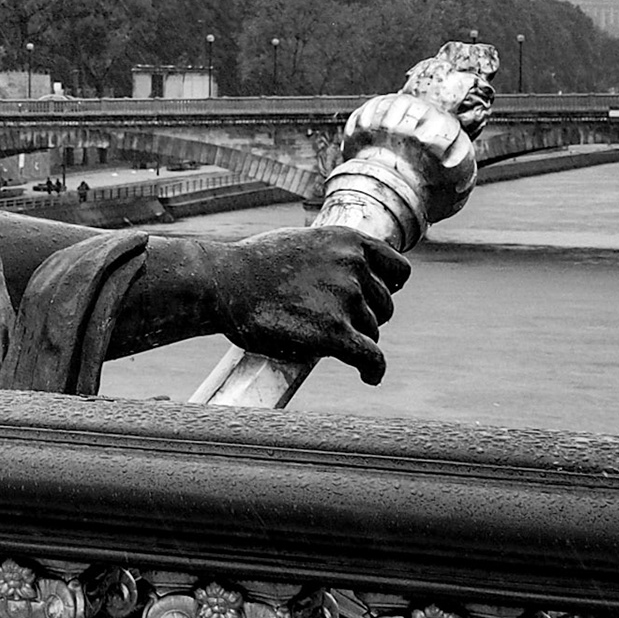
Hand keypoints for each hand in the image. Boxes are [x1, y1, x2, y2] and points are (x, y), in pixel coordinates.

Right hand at [215, 227, 409, 383]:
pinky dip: (374, 370)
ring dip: (356, 340)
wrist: (221, 284)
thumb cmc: (249, 266)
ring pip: (372, 331)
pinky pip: (370, 357)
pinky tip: (369, 377)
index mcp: (346, 241)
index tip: (376, 299)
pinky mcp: (334, 332)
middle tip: (338, 324)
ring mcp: (345, 298)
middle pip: (384, 305)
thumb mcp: (297, 244)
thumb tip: (347, 276)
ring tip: (327, 342)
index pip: (397, 269)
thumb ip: (329, 257)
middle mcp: (353, 265)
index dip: (388, 288)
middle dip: (366, 316)